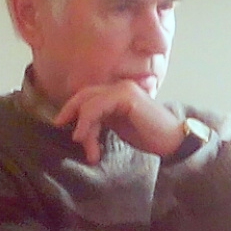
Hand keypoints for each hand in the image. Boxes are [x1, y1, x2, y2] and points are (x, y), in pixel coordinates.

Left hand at [54, 83, 183, 163]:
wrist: (172, 141)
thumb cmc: (148, 137)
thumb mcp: (118, 128)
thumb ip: (102, 122)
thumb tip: (80, 129)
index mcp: (118, 93)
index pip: (89, 96)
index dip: (73, 108)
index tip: (61, 124)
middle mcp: (120, 87)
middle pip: (85, 95)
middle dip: (70, 111)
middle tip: (58, 125)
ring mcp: (124, 89)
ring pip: (89, 102)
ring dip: (82, 124)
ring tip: (82, 143)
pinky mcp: (126, 96)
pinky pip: (97, 106)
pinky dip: (86, 121)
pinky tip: (82, 136)